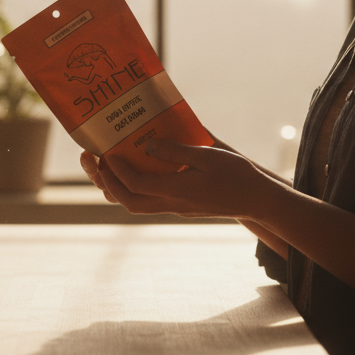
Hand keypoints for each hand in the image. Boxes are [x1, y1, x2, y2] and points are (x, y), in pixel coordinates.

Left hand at [85, 139, 281, 219]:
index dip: (117, 170)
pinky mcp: (183, 207)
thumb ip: (175, 151)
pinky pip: (151, 202)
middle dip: (109, 184)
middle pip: (130, 202)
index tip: (107, 153)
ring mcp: (177, 208)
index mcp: (177, 191)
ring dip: (119, 190)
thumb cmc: (236, 174)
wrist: (256, 200)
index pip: (136, 185)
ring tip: (109, 168)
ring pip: (138, 206)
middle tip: (98, 163)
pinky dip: (136, 190)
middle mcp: (173, 203)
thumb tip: (147, 146)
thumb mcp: (207, 155)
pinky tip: (137, 171)